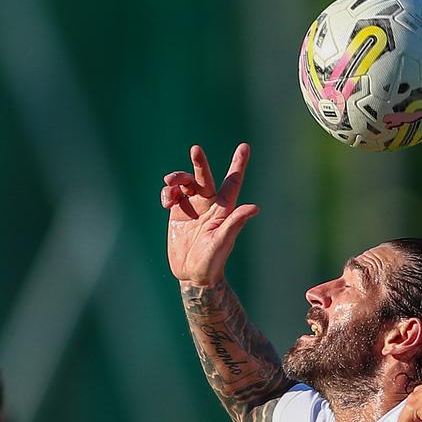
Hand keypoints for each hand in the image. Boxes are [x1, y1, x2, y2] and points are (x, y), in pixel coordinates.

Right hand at [161, 143, 258, 286]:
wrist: (192, 275)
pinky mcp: (178, 214)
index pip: (232, 182)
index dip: (238, 165)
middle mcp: (209, 205)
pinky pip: (172, 195)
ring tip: (169, 184)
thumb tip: (254, 208)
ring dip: (177, 179)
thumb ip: (235, 223)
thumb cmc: (212, 261)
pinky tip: (167, 202)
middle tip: (196, 150)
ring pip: (185, 183)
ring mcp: (192, 207)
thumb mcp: (223, 241)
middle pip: (205, 177)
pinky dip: (167, 193)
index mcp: (223, 209)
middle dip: (200, 163)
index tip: (245, 146)